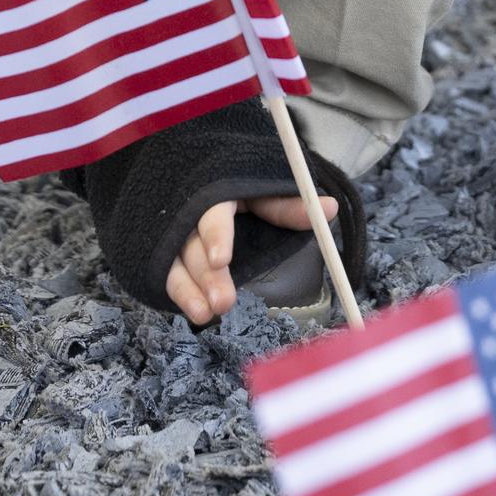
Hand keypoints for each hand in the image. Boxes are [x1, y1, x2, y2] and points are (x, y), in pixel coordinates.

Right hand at [166, 192, 337, 324]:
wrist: (200, 180)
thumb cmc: (238, 184)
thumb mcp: (262, 190)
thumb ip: (288, 205)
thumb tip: (330, 209)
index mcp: (215, 190)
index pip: (212, 212)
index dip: (216, 235)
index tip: (221, 259)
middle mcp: (189, 213)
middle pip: (193, 244)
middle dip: (207, 276)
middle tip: (223, 303)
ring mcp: (173, 235)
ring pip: (177, 264)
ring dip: (190, 291)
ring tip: (206, 315)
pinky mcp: (166, 254)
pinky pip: (169, 276)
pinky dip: (181, 294)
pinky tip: (195, 313)